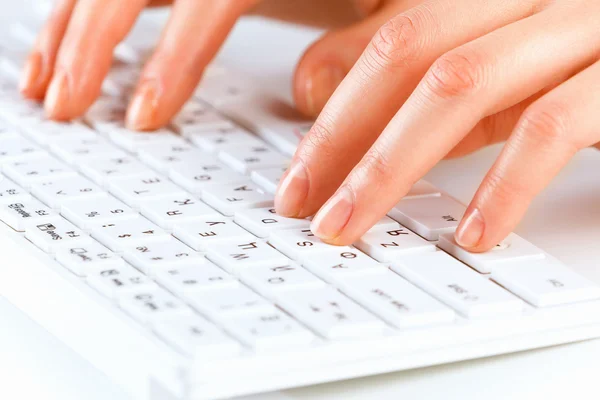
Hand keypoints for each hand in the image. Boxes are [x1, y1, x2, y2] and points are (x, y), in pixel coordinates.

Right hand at [19, 0, 412, 127]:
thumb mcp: (408, 15)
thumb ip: (368, 49)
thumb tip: (307, 94)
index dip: (173, 53)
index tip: (146, 113)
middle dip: (93, 38)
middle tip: (67, 105)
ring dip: (74, 24)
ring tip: (46, 83)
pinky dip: (95, 13)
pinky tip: (75, 41)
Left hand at [274, 0, 599, 251]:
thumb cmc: (588, 66)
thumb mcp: (497, 71)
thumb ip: (421, 80)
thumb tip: (319, 92)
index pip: (389, 43)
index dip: (333, 111)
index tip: (298, 176)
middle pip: (410, 55)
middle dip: (343, 139)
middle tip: (305, 207)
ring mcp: (583, 25)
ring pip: (461, 84)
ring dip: (393, 166)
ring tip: (353, 224)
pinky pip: (552, 124)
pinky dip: (504, 183)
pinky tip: (473, 232)